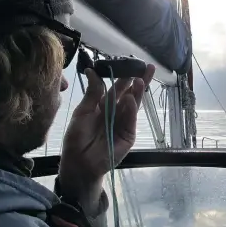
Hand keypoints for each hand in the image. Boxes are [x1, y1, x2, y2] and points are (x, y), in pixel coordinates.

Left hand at [58, 64, 154, 210]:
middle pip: (131, 94)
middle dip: (140, 81)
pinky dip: (131, 110)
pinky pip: (130, 121)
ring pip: (133, 105)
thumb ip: (92, 93)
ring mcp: (124, 124)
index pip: (117, 87)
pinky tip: (131, 99)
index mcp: (104, 105)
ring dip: (137, 92)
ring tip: (141, 79)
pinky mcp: (128, 136)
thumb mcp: (82, 112)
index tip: (131, 63)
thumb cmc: (77, 138)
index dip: (124, 76)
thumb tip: (92, 70)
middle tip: (149, 67)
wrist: (78, 163)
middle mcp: (116, 112)